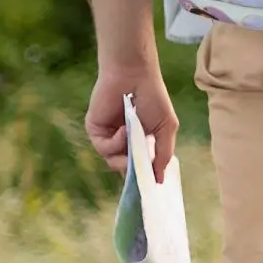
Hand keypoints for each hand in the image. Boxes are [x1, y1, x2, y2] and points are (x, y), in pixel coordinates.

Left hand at [86, 65, 177, 184]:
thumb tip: (160, 180)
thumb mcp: (166, 127)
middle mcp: (123, 142)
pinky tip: (124, 129)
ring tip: (134, 138)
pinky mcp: (95, 131)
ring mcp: (109, 137)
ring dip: (125, 155)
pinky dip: (116, 142)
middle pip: (125, 169)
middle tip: (141, 170)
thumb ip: (163, 154)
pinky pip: (104, 148)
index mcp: (140, 141)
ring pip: (113, 162)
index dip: (143, 177)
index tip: (150, 187)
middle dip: (134, 171)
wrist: (134, 75)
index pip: (140, 166)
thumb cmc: (154, 97)